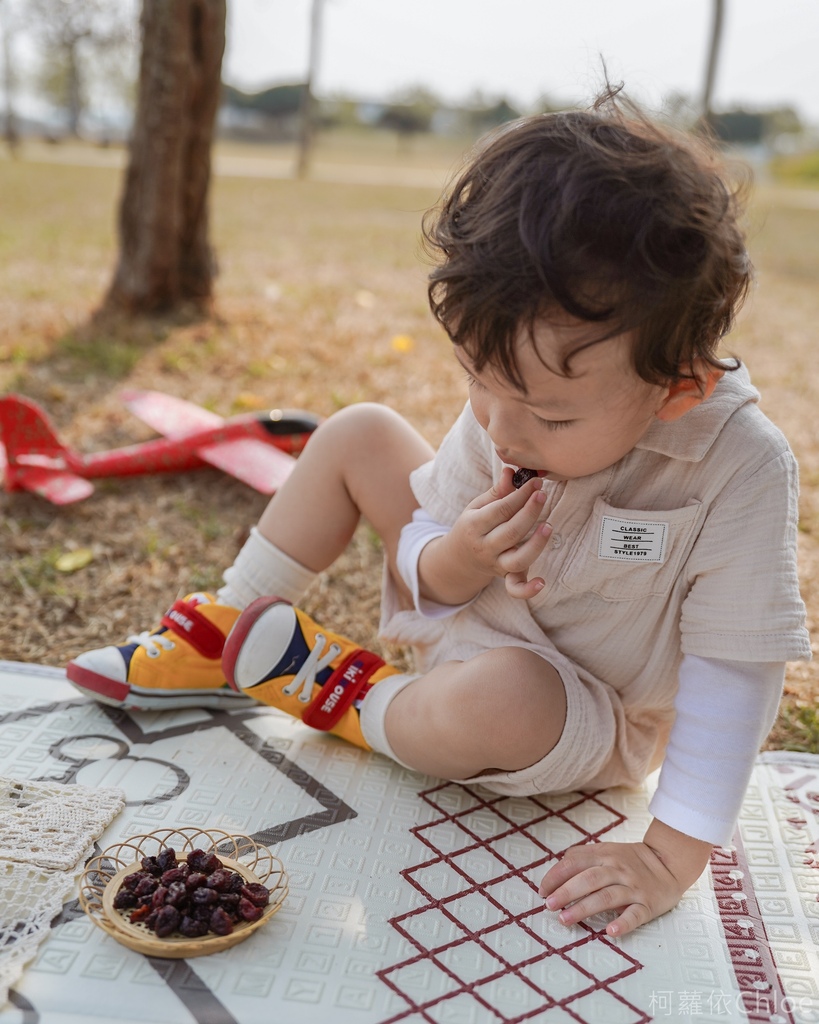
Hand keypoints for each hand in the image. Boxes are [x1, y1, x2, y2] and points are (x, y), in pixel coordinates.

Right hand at [418, 467, 551, 605]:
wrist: (459, 558)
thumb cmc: (474, 525)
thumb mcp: (478, 507)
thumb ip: (497, 492)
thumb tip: (511, 472)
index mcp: (473, 526)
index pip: (500, 510)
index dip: (520, 495)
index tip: (536, 482)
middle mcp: (484, 547)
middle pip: (511, 532)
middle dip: (529, 512)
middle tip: (542, 494)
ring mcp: (495, 564)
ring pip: (518, 559)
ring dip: (536, 544)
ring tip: (548, 526)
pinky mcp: (505, 577)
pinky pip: (515, 589)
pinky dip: (528, 590)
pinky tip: (542, 582)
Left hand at [538, 823, 711, 937]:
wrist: (668, 863)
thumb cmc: (630, 860)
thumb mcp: (606, 850)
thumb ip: (583, 856)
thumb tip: (557, 867)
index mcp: (605, 854)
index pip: (576, 862)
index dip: (557, 876)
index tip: (542, 890)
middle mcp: (618, 869)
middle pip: (589, 879)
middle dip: (566, 892)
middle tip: (549, 905)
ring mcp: (633, 887)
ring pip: (607, 897)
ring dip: (584, 908)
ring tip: (565, 919)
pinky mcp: (648, 904)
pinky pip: (635, 914)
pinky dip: (623, 923)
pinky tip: (610, 931)